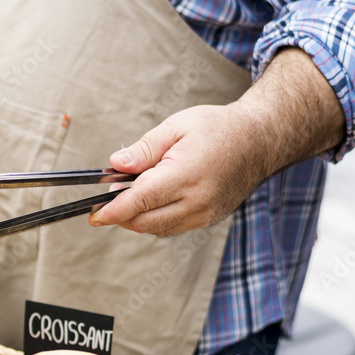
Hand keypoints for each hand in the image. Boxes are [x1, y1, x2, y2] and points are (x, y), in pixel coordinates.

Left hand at [88, 47, 344, 236]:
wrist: (260, 141)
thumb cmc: (218, 129)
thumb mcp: (177, 126)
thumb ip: (144, 149)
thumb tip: (116, 164)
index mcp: (186, 175)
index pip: (139, 201)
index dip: (112, 211)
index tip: (93, 215)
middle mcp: (197, 201)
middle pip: (144, 220)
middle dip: (121, 213)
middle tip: (111, 193)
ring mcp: (205, 214)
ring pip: (156, 228)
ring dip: (137, 217)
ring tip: (135, 190)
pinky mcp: (208, 220)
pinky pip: (172, 227)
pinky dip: (155, 219)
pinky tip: (153, 199)